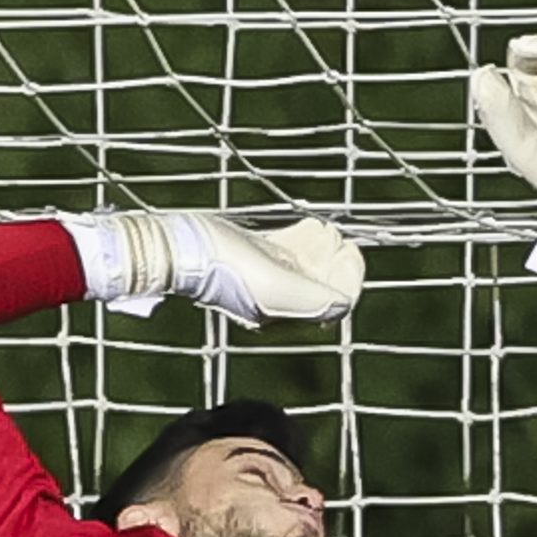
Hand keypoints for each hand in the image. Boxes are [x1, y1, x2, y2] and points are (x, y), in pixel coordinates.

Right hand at [91, 212, 365, 327]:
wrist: (185, 249)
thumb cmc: (226, 268)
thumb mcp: (277, 287)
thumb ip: (313, 298)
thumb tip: (343, 304)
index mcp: (286, 313)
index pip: (334, 302)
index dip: (350, 277)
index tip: (351, 251)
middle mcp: (279, 300)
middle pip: (323, 281)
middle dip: (335, 259)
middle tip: (336, 236)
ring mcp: (266, 277)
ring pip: (307, 265)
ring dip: (321, 246)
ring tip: (321, 228)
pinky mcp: (255, 257)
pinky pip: (288, 251)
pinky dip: (302, 239)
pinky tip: (307, 224)